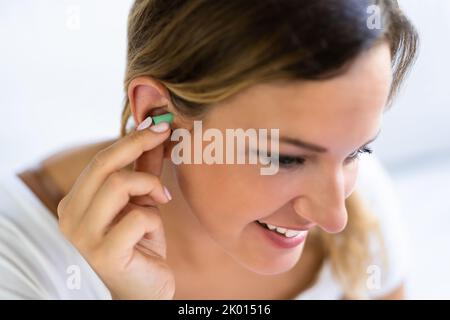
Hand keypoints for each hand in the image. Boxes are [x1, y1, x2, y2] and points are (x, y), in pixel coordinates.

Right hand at [57, 119, 174, 298]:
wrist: (142, 290)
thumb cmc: (139, 246)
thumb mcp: (141, 203)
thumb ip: (143, 172)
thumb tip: (155, 136)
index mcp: (75, 203)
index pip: (101, 161)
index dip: (131, 138)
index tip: (158, 125)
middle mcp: (70, 217)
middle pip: (103, 165)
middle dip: (139, 144)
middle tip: (165, 135)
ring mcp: (84, 236)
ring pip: (117, 184)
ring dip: (149, 186)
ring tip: (162, 198)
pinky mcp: (104, 253)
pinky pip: (137, 216)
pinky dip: (153, 218)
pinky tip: (153, 231)